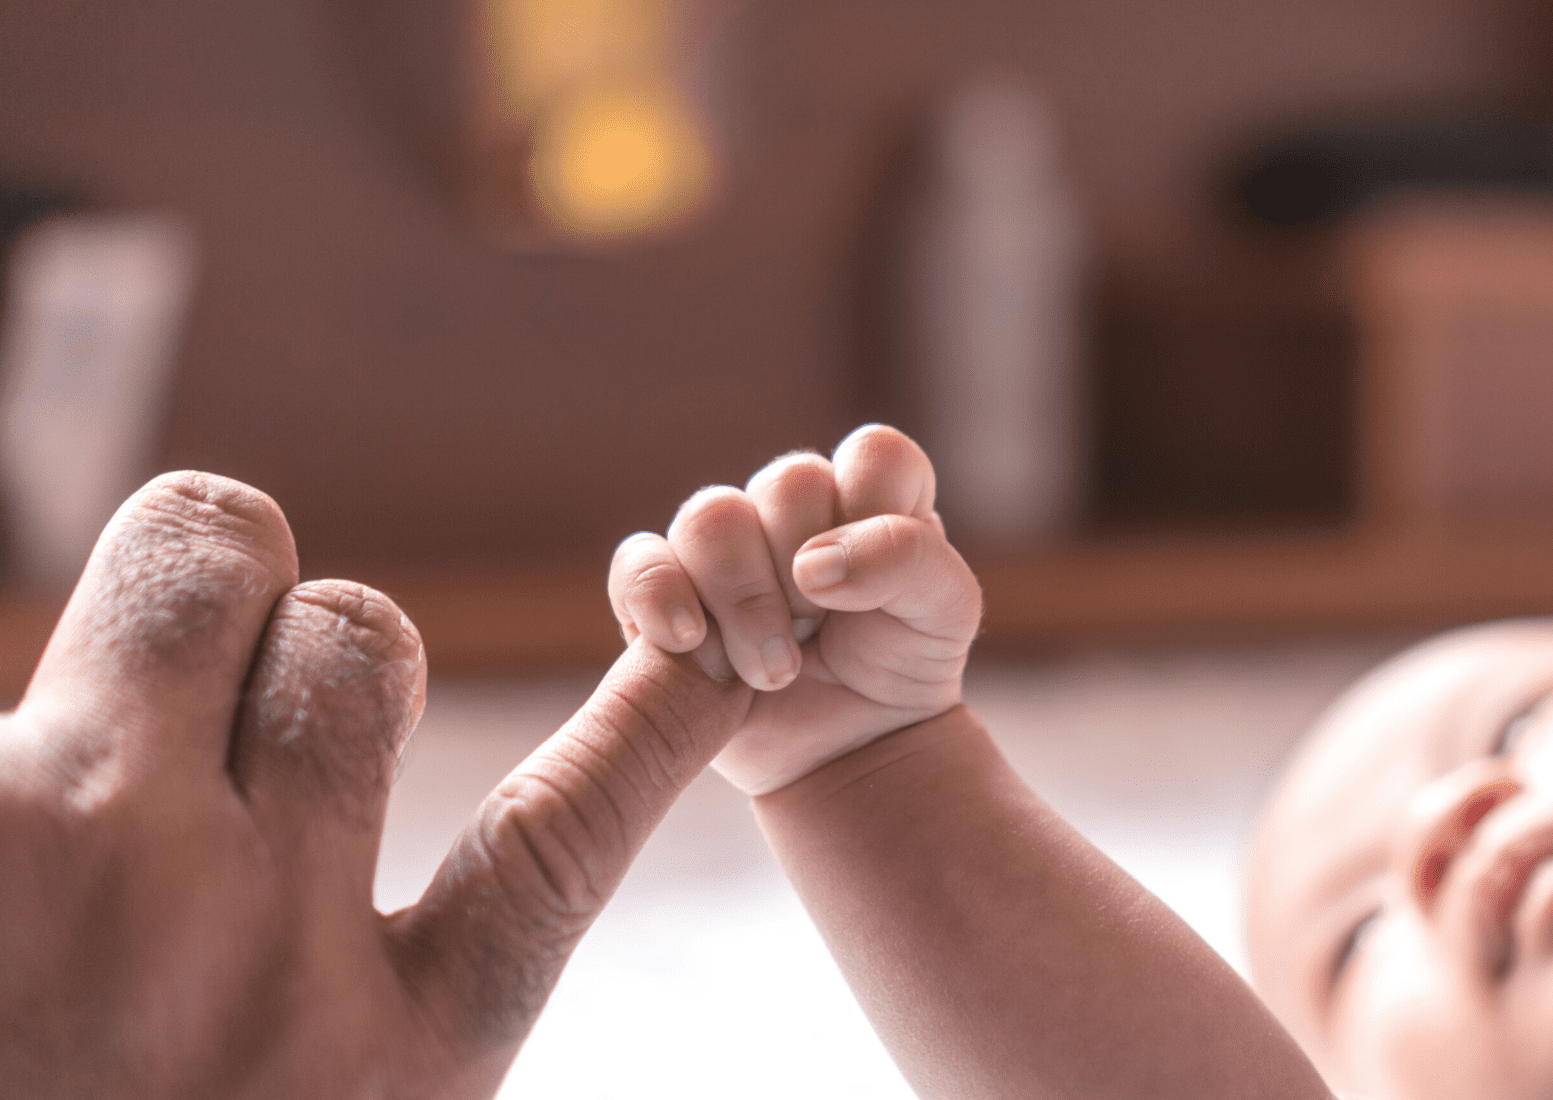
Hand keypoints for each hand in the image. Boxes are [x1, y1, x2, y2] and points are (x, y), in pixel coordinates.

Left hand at [1, 472, 750, 1096]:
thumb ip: (366, 1038)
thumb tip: (381, 903)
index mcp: (391, 1065)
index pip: (570, 831)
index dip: (651, 714)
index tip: (707, 639)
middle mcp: (268, 949)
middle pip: (361, 639)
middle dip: (290, 649)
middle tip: (201, 725)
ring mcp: (92, 870)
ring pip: (208, 557)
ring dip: (167, 600)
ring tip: (86, 736)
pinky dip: (2, 749)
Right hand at [608, 425, 981, 794]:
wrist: (854, 751)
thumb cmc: (903, 666)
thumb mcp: (947, 613)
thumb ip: (908, 559)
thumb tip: (811, 564)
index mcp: (869, 494)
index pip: (873, 454)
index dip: (875, 514)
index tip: (878, 584)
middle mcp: (793, 508)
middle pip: (788, 483)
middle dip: (811, 572)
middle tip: (824, 632)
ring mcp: (726, 548)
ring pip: (711, 518)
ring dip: (747, 601)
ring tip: (776, 671)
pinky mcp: (668, 595)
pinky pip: (637, 563)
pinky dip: (660, 596)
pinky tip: (694, 642)